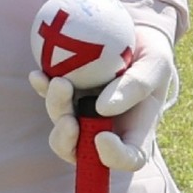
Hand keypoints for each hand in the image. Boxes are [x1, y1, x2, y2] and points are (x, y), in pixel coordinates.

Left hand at [32, 31, 181, 170]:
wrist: (133, 33)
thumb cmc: (150, 54)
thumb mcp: (155, 64)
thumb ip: (137, 86)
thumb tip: (102, 109)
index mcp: (136, 130)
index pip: (129, 159)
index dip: (114, 158)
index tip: (102, 138)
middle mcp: (106, 127)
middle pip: (80, 149)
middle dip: (67, 139)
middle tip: (67, 120)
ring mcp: (82, 112)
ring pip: (61, 122)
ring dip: (56, 107)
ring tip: (59, 82)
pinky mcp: (66, 94)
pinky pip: (48, 97)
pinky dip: (42, 88)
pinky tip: (38, 75)